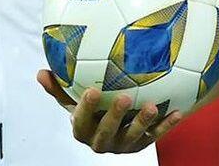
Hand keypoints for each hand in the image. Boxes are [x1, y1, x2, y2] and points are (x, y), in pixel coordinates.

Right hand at [36, 70, 182, 153]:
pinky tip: (178, 112)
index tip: (92, 90)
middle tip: (125, 97)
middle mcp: (102, 142)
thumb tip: (40, 73)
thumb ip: (59, 88)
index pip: (80, 122)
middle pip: (106, 133)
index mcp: (84, 130)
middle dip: (115, 117)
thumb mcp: (73, 99)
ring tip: (153, 107)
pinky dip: (167, 126)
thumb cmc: (91, 107)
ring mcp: (123, 145)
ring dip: (143, 123)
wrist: (111, 125)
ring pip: (133, 138)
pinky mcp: (142, 145)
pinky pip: (156, 137)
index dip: (85, 109)